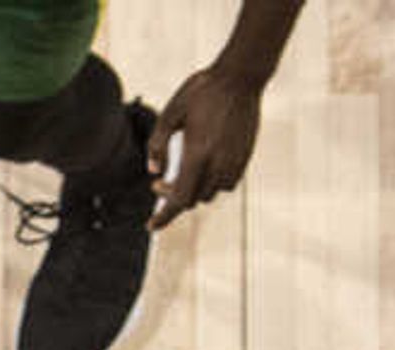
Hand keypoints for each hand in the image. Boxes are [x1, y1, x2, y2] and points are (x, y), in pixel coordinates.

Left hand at [149, 63, 265, 225]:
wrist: (240, 78)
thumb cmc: (201, 92)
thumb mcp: (170, 113)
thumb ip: (156, 144)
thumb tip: (153, 171)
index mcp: (198, 154)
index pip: (179, 199)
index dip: (164, 216)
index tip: (150, 226)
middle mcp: (218, 164)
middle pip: (192, 200)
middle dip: (173, 196)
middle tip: (158, 183)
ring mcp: (234, 163)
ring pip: (209, 194)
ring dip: (193, 189)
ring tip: (181, 172)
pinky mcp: (244, 159)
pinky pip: (226, 184)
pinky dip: (211, 183)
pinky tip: (203, 166)